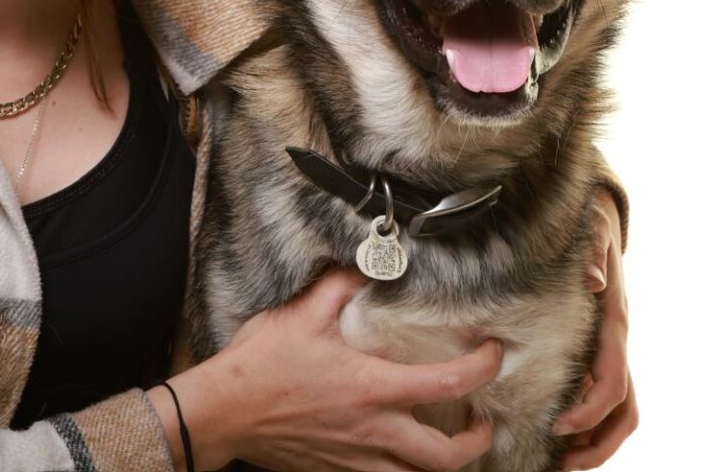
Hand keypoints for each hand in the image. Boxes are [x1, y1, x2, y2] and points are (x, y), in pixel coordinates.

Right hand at [160, 267, 501, 471]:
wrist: (223, 412)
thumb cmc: (261, 363)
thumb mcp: (303, 312)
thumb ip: (342, 285)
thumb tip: (371, 264)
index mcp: (372, 389)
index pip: (449, 384)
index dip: (483, 368)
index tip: (493, 354)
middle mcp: (373, 432)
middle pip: (447, 458)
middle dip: (477, 441)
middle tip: (481, 419)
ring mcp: (355, 459)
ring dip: (441, 465)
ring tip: (447, 442)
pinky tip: (399, 453)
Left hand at [554, 191, 637, 468]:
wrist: (598, 220)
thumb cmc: (590, 231)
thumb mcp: (591, 234)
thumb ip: (592, 253)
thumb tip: (594, 278)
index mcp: (612, 326)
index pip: (611, 381)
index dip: (589, 409)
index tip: (559, 426)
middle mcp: (616, 344)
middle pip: (624, 408)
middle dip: (598, 441)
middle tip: (562, 461)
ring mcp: (610, 350)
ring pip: (619, 409)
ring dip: (596, 440)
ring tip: (562, 460)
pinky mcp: (598, 350)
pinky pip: (603, 396)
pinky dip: (589, 421)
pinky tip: (560, 431)